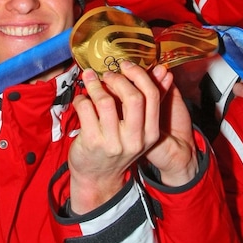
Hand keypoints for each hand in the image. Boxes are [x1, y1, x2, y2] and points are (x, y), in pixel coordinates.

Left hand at [69, 61, 196, 211]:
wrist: (97, 178)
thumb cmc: (117, 146)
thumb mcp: (139, 130)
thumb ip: (147, 103)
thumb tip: (161, 69)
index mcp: (151, 133)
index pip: (152, 96)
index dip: (139, 75)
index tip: (126, 65)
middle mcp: (135, 139)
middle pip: (133, 97)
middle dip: (118, 78)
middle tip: (107, 73)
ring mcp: (113, 142)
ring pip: (105, 101)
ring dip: (95, 85)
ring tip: (90, 80)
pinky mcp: (92, 142)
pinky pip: (86, 108)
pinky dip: (81, 99)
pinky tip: (81, 100)